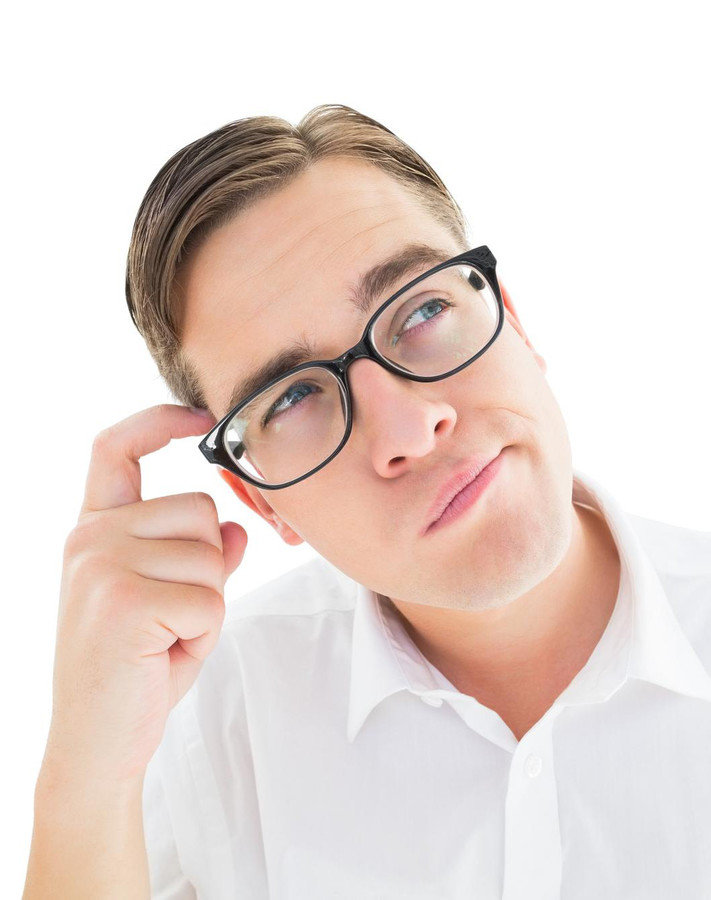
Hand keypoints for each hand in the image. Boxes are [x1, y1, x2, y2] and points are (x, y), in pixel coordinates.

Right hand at [41, 404, 246, 784]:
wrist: (97, 744)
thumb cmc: (137, 668)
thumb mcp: (174, 602)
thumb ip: (202, 558)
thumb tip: (239, 529)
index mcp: (95, 528)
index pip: (116, 447)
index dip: (159, 420)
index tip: (201, 417)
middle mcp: (89, 536)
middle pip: (201, 510)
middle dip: (210, 567)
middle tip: (174, 617)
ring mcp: (100, 565)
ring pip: (212, 555)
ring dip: (209, 604)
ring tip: (168, 637)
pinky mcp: (122, 600)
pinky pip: (209, 599)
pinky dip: (205, 633)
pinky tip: (165, 655)